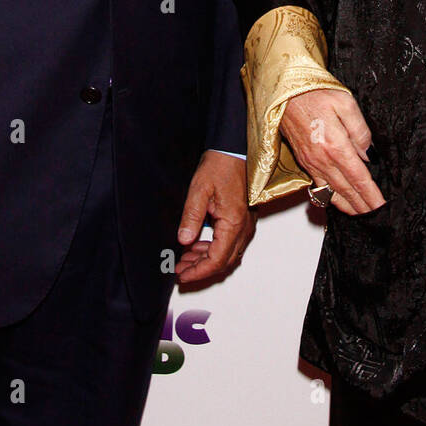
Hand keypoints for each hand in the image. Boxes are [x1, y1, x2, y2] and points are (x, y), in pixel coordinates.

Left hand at [174, 151, 253, 284]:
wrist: (235, 149)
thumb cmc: (220, 165)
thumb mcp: (199, 189)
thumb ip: (191, 216)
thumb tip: (183, 240)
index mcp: (234, 222)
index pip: (217, 260)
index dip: (198, 272)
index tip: (181, 276)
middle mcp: (244, 227)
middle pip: (224, 262)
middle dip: (200, 269)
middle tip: (179, 270)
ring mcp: (246, 225)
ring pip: (228, 255)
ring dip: (206, 260)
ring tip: (185, 259)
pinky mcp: (243, 220)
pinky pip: (230, 244)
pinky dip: (213, 249)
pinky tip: (197, 245)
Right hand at [280, 88, 383, 215]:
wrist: (284, 93)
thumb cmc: (314, 93)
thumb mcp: (346, 103)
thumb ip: (360, 130)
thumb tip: (368, 153)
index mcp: (336, 146)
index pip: (359, 178)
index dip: (372, 195)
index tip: (382, 206)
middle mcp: (322, 160)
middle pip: (347, 190)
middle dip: (362, 205)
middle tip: (376, 216)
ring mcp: (311, 163)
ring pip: (332, 193)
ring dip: (348, 206)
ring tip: (360, 214)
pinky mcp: (304, 161)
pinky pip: (318, 187)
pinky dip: (330, 199)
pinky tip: (337, 200)